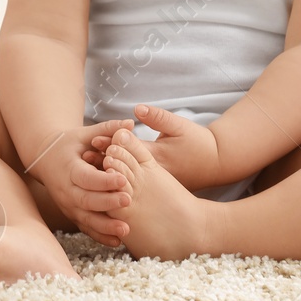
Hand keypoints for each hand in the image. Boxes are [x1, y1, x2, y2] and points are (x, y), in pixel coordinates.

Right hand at [32, 119, 136, 246]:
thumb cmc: (70, 144)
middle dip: (107, 202)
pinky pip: (86, 228)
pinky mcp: (72, 215)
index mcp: (69, 168)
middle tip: (128, 201)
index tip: (122, 179)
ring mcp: (68, 205)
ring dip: (105, 226)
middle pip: (86, 200)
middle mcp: (66, 189)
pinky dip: (100, 236)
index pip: (86, 177)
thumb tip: (131, 123)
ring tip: (125, 230)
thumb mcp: (86, 134)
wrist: (45, 159)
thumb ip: (108, 129)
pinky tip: (118, 242)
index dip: (103, 180)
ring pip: (85, 219)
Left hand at [89, 104, 222, 190]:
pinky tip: (105, 185)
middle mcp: (153, 175)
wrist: (217, 164)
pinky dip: (120, 186)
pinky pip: (135, 192)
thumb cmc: (199, 142)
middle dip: (102, 162)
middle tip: (83, 156)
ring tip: (88, 171)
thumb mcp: (179, 126)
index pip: (128, 151)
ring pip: (126, 182)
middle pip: (123, 169)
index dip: (110, 144)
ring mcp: (155, 187)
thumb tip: (137, 108)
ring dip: (108, 176)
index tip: (93, 139)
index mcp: (157, 157)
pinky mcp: (158, 192)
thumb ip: (157, 117)